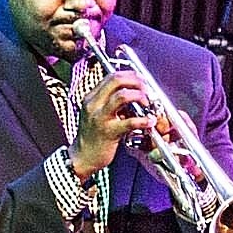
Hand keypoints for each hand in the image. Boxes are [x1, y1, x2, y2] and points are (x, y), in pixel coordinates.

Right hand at [69, 63, 162, 181]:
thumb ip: (111, 103)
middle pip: (116, 80)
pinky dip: (143, 120)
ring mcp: (100, 117)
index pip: (111, 76)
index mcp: (91, 98)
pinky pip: (129, 122)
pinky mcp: (108, 132)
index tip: (141, 79)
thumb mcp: (97, 114)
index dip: (130, 75)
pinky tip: (149, 122)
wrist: (82, 157)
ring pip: (122, 96)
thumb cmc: (92, 137)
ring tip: (147, 103)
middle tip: (147, 90)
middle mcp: (94, 104)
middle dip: (136, 81)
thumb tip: (133, 95)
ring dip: (139, 96)